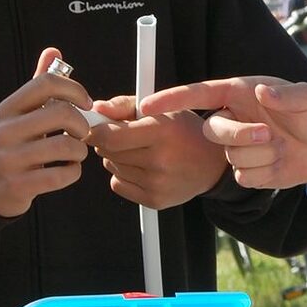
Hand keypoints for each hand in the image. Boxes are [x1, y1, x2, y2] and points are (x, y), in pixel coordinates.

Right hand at [0, 48, 92, 216]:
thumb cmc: (15, 143)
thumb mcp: (21, 113)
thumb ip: (39, 85)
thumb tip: (53, 51)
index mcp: (8, 108)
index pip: (46, 83)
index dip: (75, 89)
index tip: (86, 103)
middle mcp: (5, 130)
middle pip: (62, 113)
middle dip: (83, 124)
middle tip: (82, 132)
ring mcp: (9, 159)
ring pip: (65, 146)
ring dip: (80, 151)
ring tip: (76, 153)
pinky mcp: (18, 185)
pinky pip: (61, 175)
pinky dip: (73, 172)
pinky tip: (68, 170)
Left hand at [89, 97, 226, 208]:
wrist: (212, 163)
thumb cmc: (184, 130)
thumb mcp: (161, 108)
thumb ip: (124, 105)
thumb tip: (97, 108)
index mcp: (163, 131)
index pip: (110, 137)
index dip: (95, 131)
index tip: (94, 126)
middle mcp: (161, 159)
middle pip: (107, 152)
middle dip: (107, 141)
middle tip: (124, 135)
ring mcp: (158, 183)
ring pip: (111, 167)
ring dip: (116, 158)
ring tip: (140, 151)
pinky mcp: (155, 200)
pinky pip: (118, 184)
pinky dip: (123, 175)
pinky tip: (143, 168)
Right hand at [140, 76, 306, 195]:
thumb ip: (287, 94)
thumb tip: (261, 92)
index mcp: (239, 93)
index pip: (198, 94)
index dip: (171, 98)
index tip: (146, 105)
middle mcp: (232, 118)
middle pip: (212, 129)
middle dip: (239, 135)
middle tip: (269, 135)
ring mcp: (236, 147)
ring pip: (231, 155)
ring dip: (262, 154)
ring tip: (283, 146)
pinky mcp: (245, 171)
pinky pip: (244, 175)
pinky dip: (266, 171)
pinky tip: (280, 163)